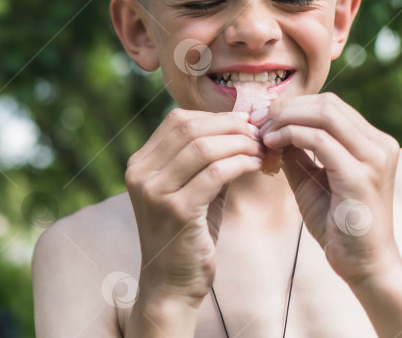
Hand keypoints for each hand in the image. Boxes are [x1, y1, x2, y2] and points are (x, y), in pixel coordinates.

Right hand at [124, 108, 263, 304]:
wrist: (170, 284)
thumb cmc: (185, 236)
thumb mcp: (189, 191)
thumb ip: (205, 161)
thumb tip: (241, 128)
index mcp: (140, 164)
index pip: (176, 120)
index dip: (214, 117)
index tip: (245, 124)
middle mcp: (140, 173)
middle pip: (189, 128)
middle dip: (230, 126)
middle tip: (259, 133)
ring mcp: (154, 191)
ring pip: (203, 147)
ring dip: (239, 143)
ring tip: (261, 149)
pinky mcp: (176, 210)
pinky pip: (214, 173)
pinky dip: (240, 163)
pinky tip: (257, 166)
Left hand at [253, 92, 401, 285]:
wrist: (360, 262)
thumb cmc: (335, 220)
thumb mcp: (310, 176)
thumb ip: (295, 150)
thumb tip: (270, 128)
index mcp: (371, 141)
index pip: (329, 104)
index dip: (291, 104)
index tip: (261, 115)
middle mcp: (379, 144)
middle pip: (327, 103)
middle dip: (285, 108)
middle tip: (256, 120)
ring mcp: (373, 159)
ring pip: (325, 115)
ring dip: (285, 119)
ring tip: (261, 132)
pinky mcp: (360, 176)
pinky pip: (321, 140)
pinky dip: (291, 136)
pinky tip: (272, 145)